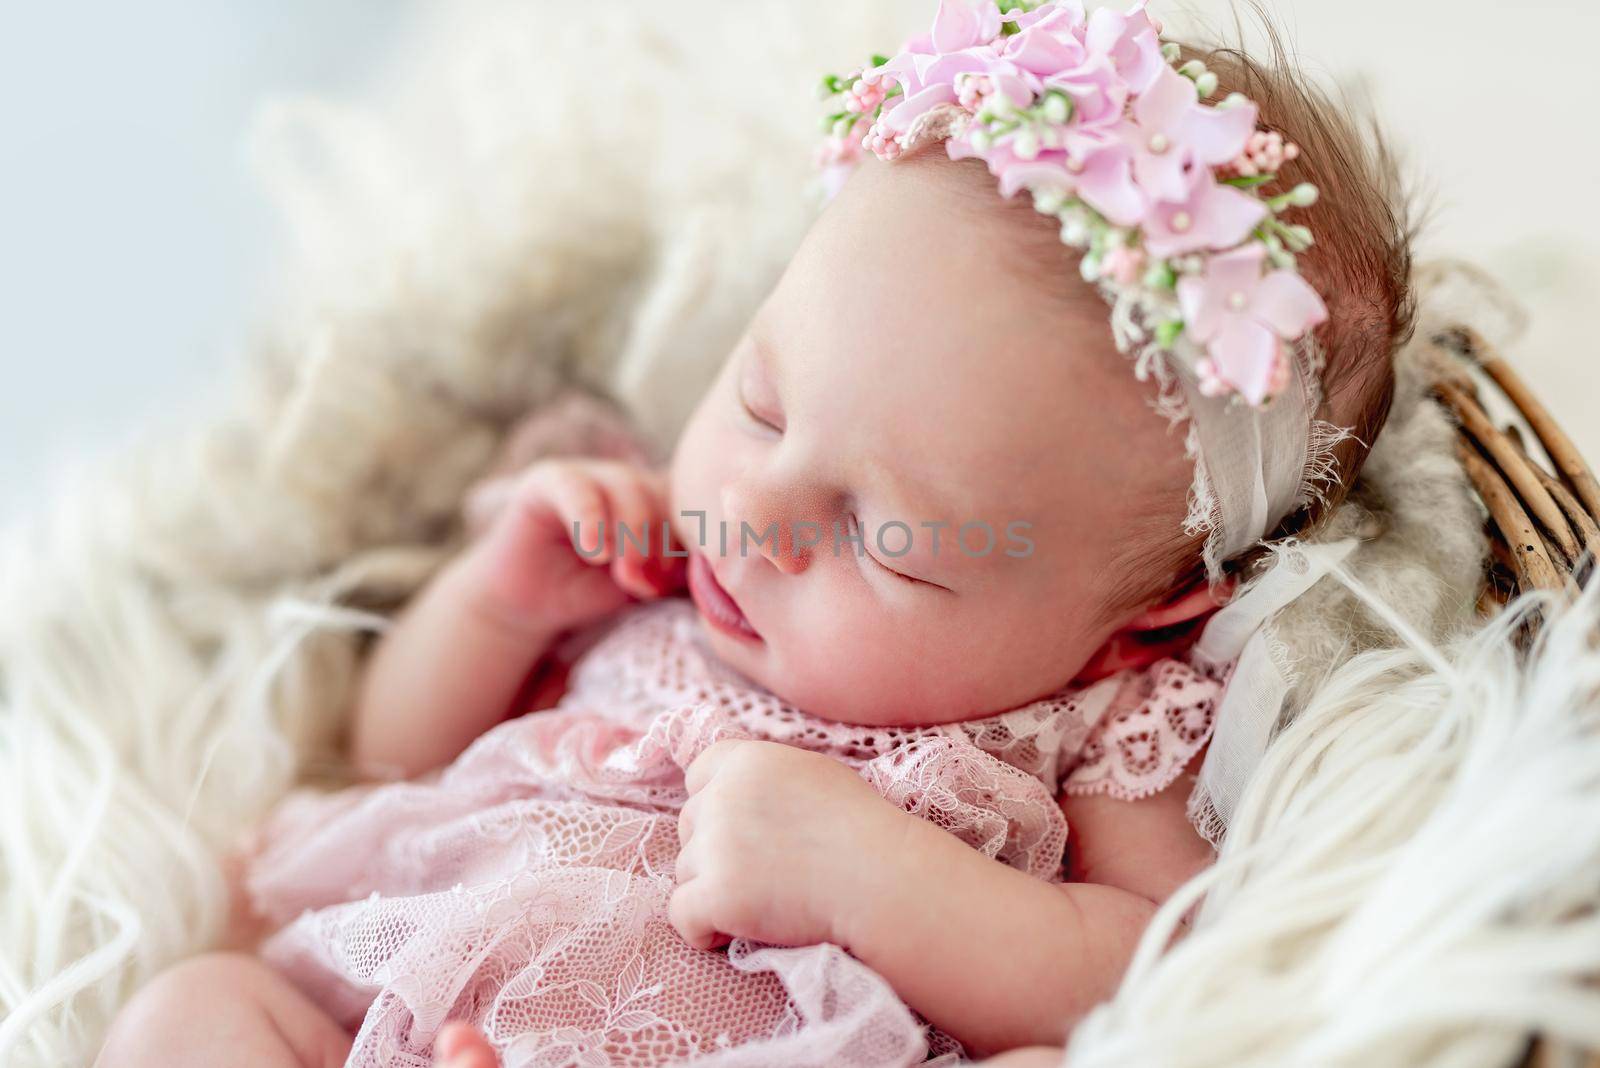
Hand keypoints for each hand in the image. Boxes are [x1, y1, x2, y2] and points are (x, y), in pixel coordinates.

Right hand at [460, 459, 685, 636]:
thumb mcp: (644, 584)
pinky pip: (575, 487)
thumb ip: (676, 570)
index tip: (675, 584)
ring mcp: (588, 474)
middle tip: (647, 583)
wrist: (532, 605)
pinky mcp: (548, 480)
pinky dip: (590, 517)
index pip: (688, 504)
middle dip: (659, 541)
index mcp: (657, 498)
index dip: (688, 542)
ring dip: (631, 532)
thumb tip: (710, 570)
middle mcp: (626, 479)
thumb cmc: (592, 591)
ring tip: (623, 573)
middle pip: (661, 492)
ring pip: (625, 485)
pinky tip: (595, 551)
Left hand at [669, 740, 919, 951]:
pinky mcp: (715, 894)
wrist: (880, 877)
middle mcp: (722, 796)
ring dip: (713, 891)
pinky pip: (681, 915)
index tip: (740, 830)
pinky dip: (702, 930)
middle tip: (761, 875)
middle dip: (713, 851)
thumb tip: (735, 790)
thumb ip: (765, 778)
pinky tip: (733, 933)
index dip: (713, 803)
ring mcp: (715, 845)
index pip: (698, 774)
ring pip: (685, 872)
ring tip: (762, 904)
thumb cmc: (862, 828)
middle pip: (689, 826)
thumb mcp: (813, 774)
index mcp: (747, 761)